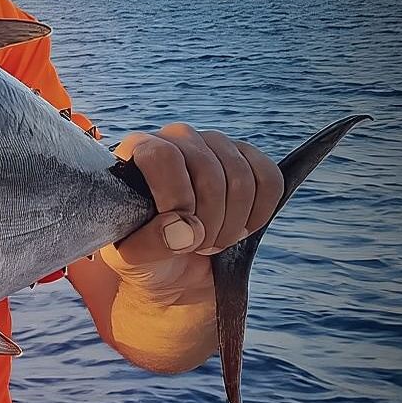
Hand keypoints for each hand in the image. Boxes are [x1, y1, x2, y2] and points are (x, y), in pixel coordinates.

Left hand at [99, 124, 283, 297]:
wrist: (174, 263)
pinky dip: (260, 212)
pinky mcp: (246, 158)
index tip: (180, 228)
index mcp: (136, 152)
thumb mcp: (133, 257)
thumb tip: (184, 228)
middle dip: (208, 219)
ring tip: (212, 241)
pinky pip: (268, 178)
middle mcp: (174, 138)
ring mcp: (212, 144)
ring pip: (240, 175)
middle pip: (206, 168)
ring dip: (232, 222)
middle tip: (197, 246)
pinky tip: (240, 228)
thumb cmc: (145, 253)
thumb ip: (148, 243)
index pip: (163, 155)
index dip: (177, 196)